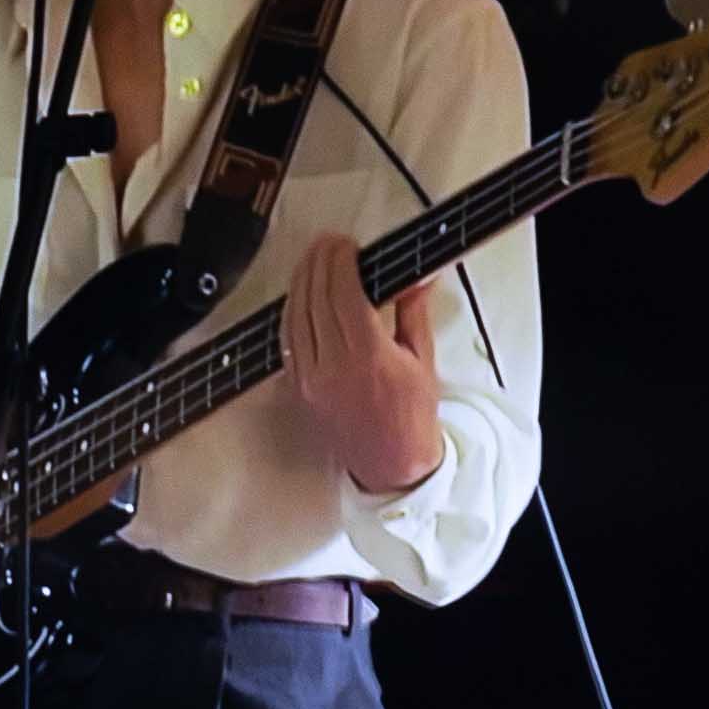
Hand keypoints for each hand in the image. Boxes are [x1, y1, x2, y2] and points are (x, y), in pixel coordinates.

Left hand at [283, 234, 445, 495]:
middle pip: (315, 298)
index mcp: (369, 358)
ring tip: (313, 259)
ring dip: (301, 280)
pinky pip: (286, 338)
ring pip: (294, 315)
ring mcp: (311, 379)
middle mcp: (334, 368)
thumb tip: (418, 275)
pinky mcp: (298, 388)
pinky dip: (291, 309)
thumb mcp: (422, 359)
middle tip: (329, 243)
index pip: (343, 293)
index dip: (340, 261)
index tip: (346, 244)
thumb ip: (413, 312)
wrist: (391, 464)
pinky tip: (299, 293)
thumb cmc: (410, 417)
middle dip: (319, 262)